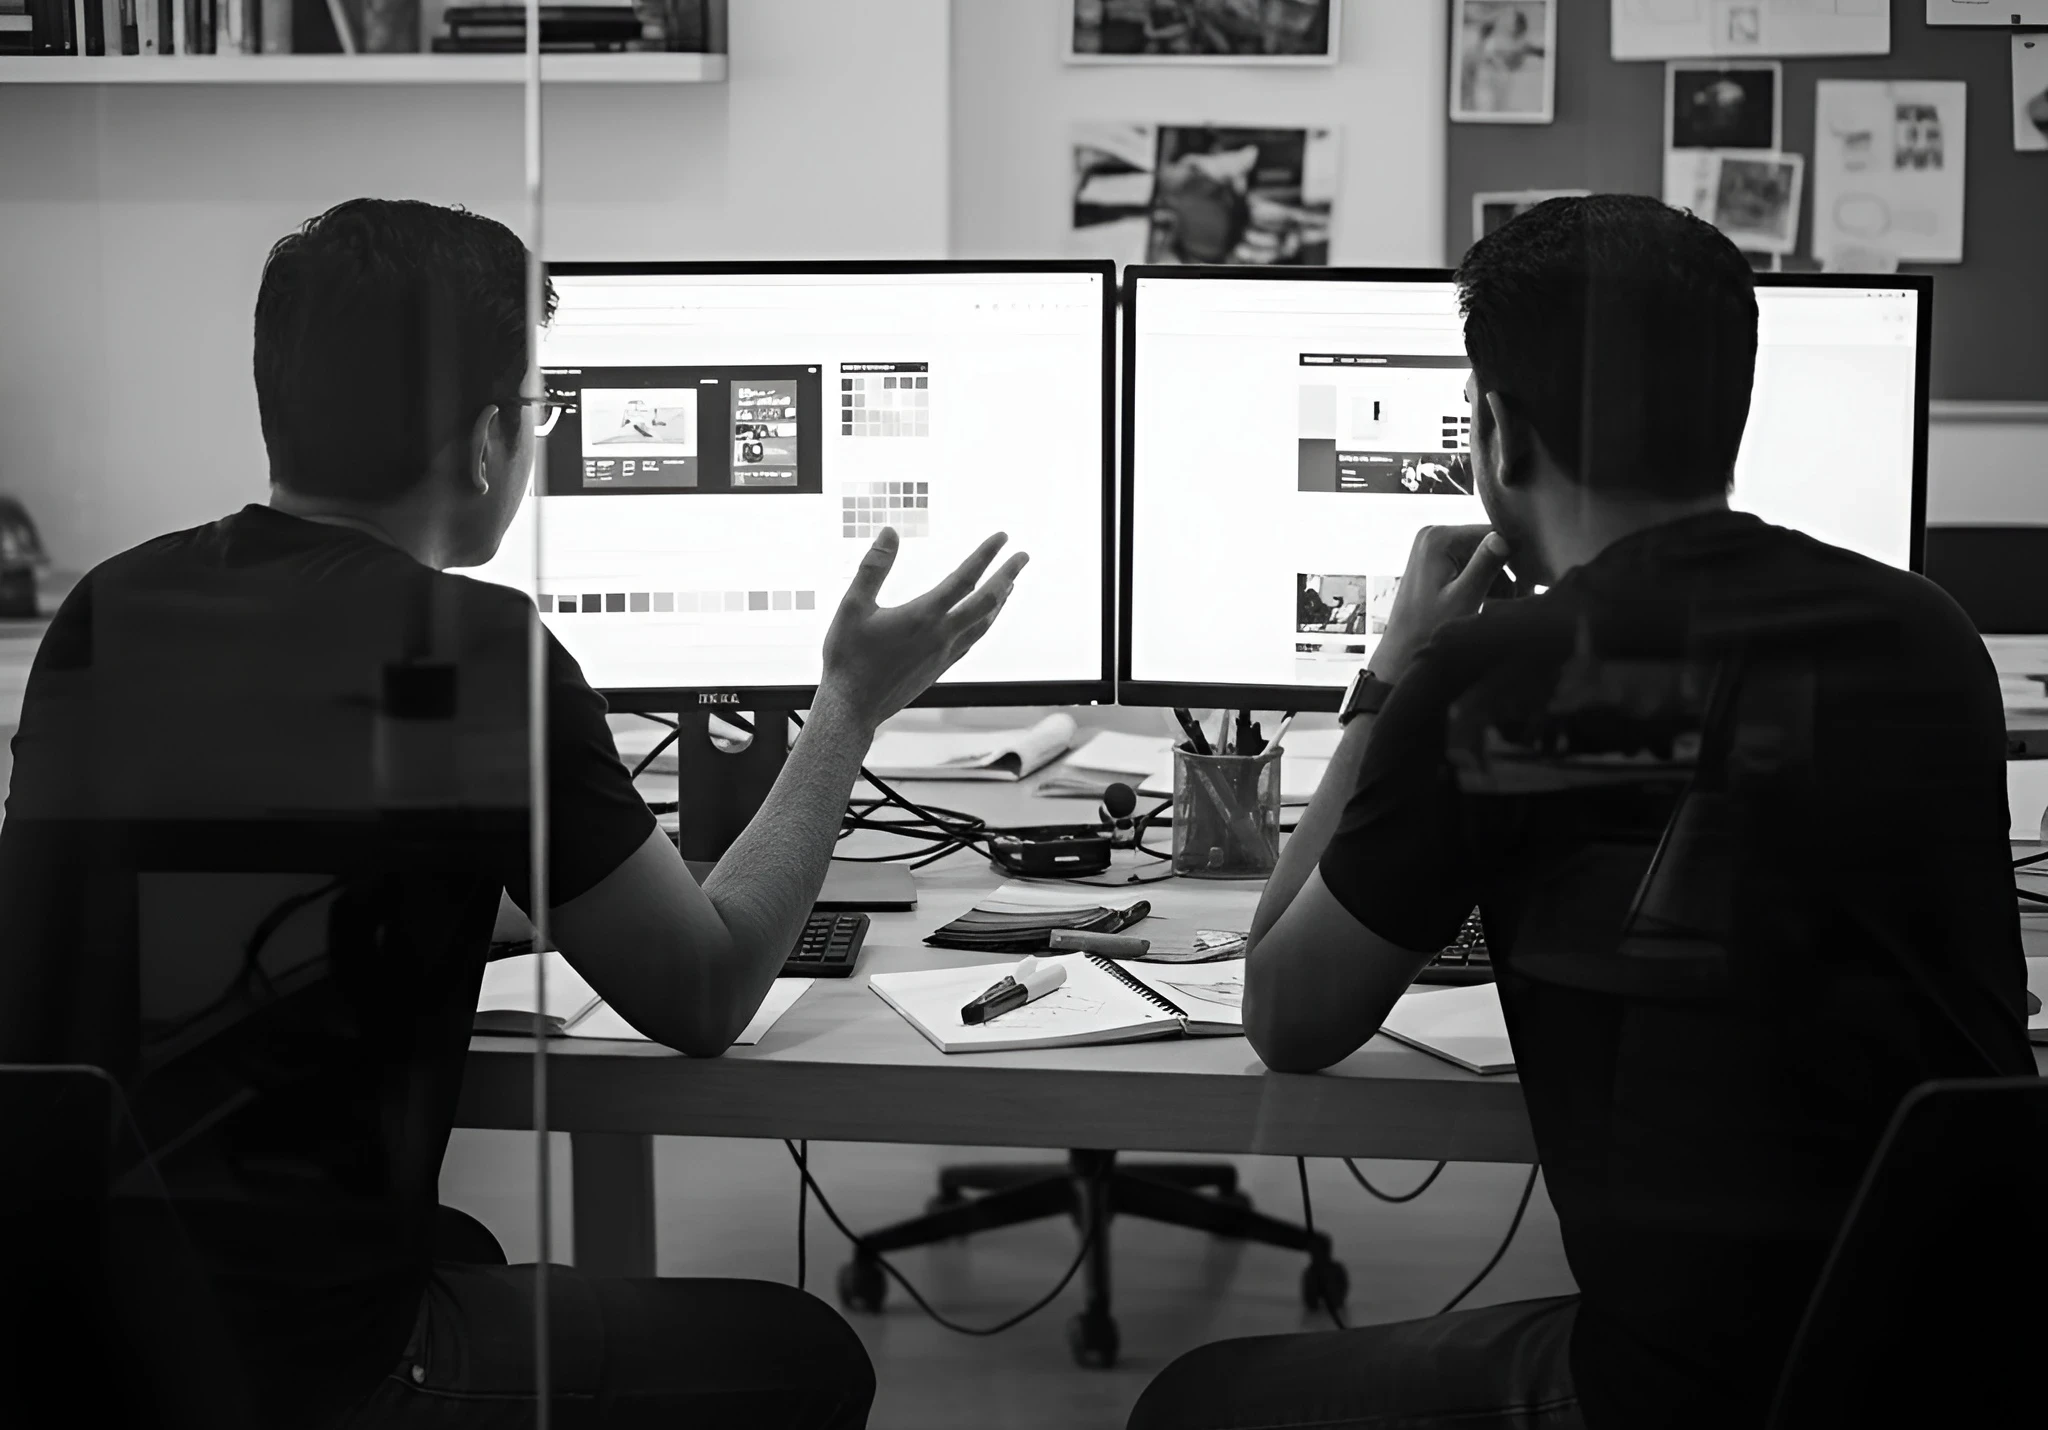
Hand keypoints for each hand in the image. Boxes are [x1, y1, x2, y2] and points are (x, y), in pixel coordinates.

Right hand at [820, 528, 1028, 730]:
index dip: (985, 555)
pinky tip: (984, 620)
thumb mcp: (853, 606)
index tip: (1003, 537)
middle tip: (1024, 556)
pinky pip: (972, 641)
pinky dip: (985, 623)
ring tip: (1011, 584)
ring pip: (984, 623)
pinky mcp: (940, 668)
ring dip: (1001, 600)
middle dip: (1007, 575)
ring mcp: (944, 654)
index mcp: (923, 616)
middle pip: (987, 601)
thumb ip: (873, 566)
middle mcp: (942, 635)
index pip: (964, 578)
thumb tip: (890, 532)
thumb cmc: (848, 658)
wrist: (852, 708)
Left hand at [1369, 525, 1510, 685]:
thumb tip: (1506, 537)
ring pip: (1481, 557)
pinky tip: (1486, 606)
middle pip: (1487, 545)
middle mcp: (1433, 535)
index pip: (1493, 533)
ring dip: (1495, 582)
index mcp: (1438, 538)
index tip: (1526, 584)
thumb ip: (1485, 566)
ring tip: (1495, 608)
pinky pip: (1469, 567)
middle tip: (1512, 601)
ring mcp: (1432, 548)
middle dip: (1503, 573)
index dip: (1514, 556)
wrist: (1401, 654)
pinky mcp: (1434, 563)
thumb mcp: (1463, 598)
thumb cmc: (1429, 630)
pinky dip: (1481, 585)